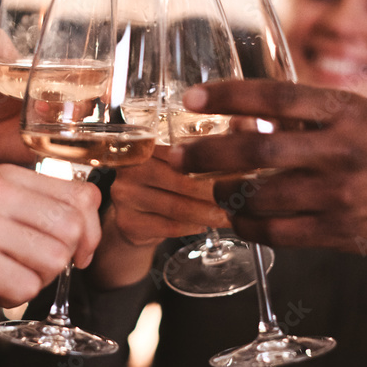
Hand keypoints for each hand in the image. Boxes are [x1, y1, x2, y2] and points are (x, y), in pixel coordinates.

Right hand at [0, 164, 101, 328]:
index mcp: (6, 176)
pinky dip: (13, 298)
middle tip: (31, 267)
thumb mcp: (2, 211)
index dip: (89, 231)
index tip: (80, 250)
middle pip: (71, 229)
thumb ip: (44, 207)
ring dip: (34, 280)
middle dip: (61, 260)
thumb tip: (92, 220)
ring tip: (4, 273)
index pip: (81, 194)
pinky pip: (26, 287)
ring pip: (53, 260)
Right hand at [87, 147, 230, 288]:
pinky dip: (192, 227)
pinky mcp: (128, 222)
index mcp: (143, 146)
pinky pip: (170, 226)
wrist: (127, 216)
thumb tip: (240, 140)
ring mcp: (126, 196)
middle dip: (215, 193)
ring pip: (178, 208)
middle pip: (182, 182)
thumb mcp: (170, 163)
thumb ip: (196, 152)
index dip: (212, 164)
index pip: (182, 153)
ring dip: (208, 214)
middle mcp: (130, 168)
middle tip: (237, 199)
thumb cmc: (156, 185)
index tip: (236, 171)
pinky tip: (204, 225)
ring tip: (227, 216)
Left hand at [168, 81, 366, 256]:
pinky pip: (276, 232)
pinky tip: (236, 218)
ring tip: (213, 189)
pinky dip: (247, 225)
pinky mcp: (338, 233)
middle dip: (206, 155)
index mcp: (344, 111)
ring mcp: (340, 195)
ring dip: (224, 194)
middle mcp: (341, 150)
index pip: (275, 98)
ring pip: (260, 197)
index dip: (227, 96)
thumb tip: (237, 110)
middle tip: (175, 157)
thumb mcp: (354, 113)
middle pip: (258, 153)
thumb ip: (304, 112)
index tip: (190, 98)